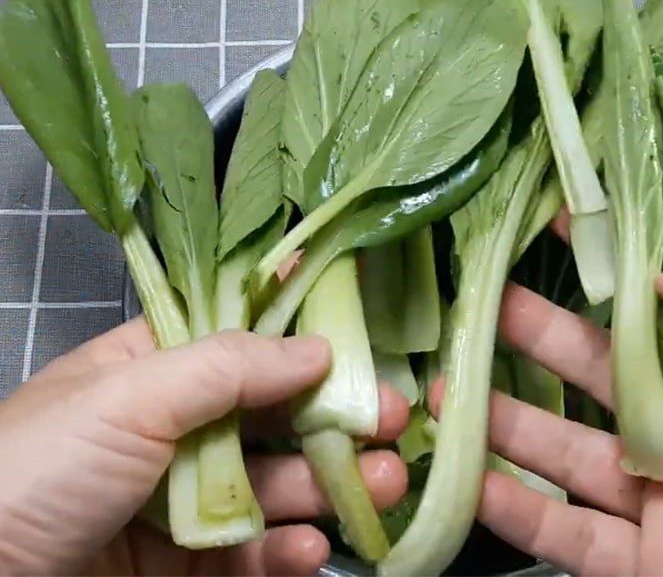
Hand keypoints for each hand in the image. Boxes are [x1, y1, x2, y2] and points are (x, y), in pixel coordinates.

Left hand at [0, 319, 407, 575]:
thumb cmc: (40, 466)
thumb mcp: (131, 396)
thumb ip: (229, 366)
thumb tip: (317, 345)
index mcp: (153, 367)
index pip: (243, 340)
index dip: (303, 338)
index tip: (362, 342)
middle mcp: (174, 427)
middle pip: (272, 414)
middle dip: (334, 417)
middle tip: (393, 421)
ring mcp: (182, 500)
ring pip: (272, 484)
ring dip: (328, 484)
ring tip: (383, 484)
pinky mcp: (184, 568)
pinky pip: (248, 555)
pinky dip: (284, 551)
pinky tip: (310, 550)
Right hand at [443, 238, 662, 574]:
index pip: (656, 305)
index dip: (607, 264)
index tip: (554, 224)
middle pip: (595, 374)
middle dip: (532, 335)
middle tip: (477, 300)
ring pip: (569, 453)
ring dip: (505, 423)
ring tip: (449, 386)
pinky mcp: (655, 568)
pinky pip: (574, 540)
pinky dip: (520, 515)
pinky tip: (472, 483)